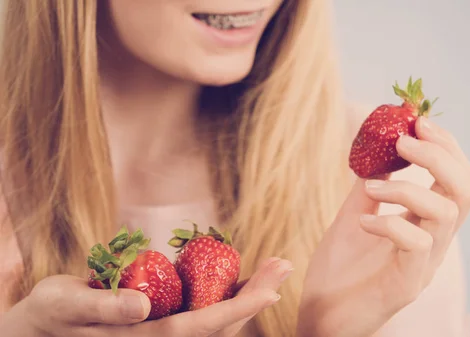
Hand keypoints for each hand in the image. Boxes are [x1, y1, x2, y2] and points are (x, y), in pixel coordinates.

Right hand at [1, 257, 291, 336]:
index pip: (196, 328)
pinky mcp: (163, 322)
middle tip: (283, 266)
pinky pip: (203, 312)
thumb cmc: (51, 314)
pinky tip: (245, 278)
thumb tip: (143, 306)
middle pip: (218, 325)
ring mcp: (163, 332)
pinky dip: (227, 296)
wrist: (43, 326)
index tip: (268, 292)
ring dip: (247, 294)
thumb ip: (103, 308)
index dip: (234, 311)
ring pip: (215, 320)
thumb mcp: (67, 305)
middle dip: (254, 297)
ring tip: (276, 267)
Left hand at [297, 117, 469, 336]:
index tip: (418, 122)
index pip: (457, 178)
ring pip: (446, 213)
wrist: (322, 316)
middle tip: (405, 139)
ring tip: (371, 186)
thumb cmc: (340, 269)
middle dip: (440, 156)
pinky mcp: (408, 284)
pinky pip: (415, 243)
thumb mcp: (355, 215)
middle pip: (466, 190)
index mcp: (427, 224)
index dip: (445, 146)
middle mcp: (435, 242)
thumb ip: (373, 187)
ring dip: (407, 188)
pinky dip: (389, 221)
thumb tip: (379, 152)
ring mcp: (425, 264)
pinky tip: (364, 221)